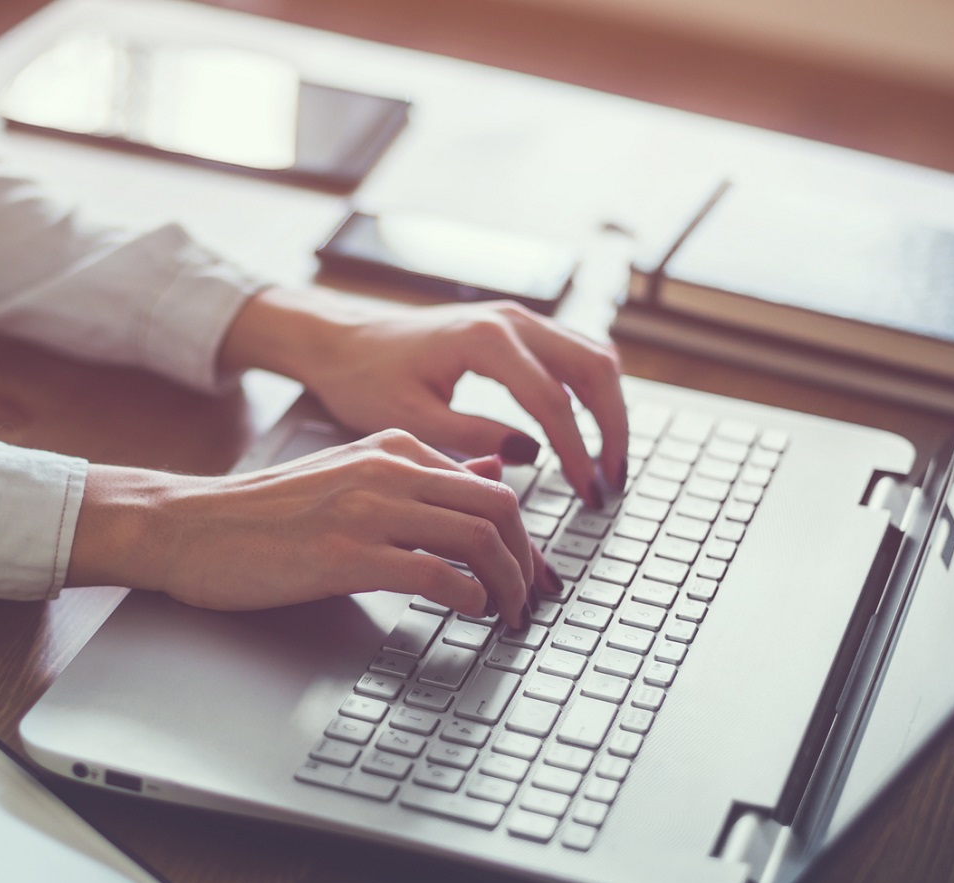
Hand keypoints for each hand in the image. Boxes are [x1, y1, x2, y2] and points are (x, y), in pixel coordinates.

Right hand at [67, 431, 558, 628]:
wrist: (191, 527)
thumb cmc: (267, 513)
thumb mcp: (352, 475)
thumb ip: (421, 476)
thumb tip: (492, 471)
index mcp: (394, 447)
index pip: (492, 484)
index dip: (526, 537)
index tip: (533, 574)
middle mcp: (389, 470)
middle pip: (500, 508)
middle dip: (530, 562)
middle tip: (533, 601)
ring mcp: (368, 511)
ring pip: (479, 538)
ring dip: (507, 586)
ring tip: (508, 616)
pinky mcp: (346, 555)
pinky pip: (436, 574)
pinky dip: (468, 598)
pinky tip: (469, 614)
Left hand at [218, 286, 628, 506]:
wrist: (341, 341)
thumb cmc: (364, 378)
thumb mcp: (412, 418)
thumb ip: (474, 435)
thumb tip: (531, 456)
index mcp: (485, 339)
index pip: (553, 401)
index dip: (577, 452)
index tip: (588, 493)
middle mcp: (510, 319)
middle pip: (594, 369)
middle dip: (613, 428)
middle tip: (612, 481)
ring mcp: (516, 318)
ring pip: (592, 356)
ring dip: (609, 408)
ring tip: (607, 463)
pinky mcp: (514, 328)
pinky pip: (573, 353)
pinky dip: (590, 391)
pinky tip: (585, 432)